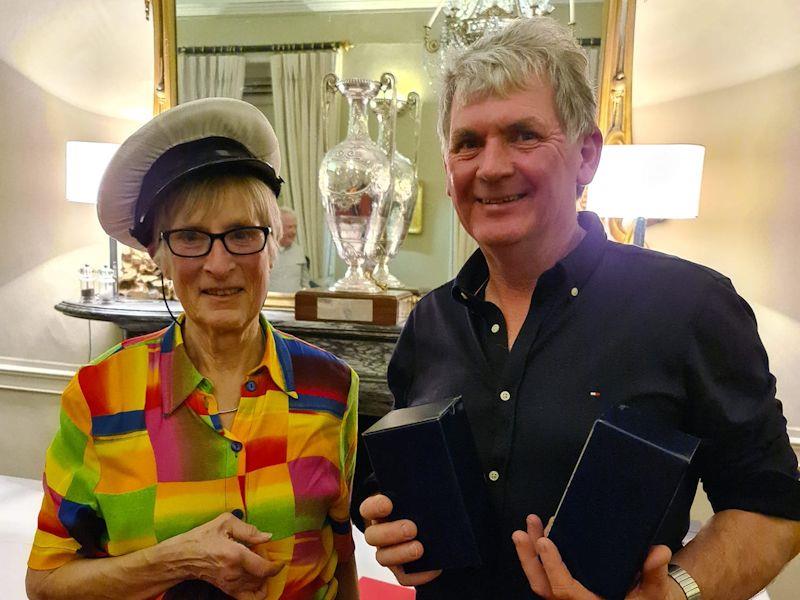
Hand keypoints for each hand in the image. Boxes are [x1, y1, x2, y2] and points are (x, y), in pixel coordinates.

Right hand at [165, 513, 284, 599]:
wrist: (183, 557)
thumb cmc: (202, 537)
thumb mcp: (225, 523)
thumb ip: (248, 529)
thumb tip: (267, 536)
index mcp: (236, 555)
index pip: (264, 568)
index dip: (276, 566)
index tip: (280, 560)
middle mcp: (235, 572)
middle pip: (262, 576)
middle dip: (267, 564)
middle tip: (260, 552)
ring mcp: (230, 584)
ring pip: (257, 586)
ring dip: (262, 576)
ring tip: (256, 563)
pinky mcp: (227, 590)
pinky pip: (248, 598)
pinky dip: (257, 593)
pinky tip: (257, 582)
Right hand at [360, 494, 441, 586]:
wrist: (439, 532)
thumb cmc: (424, 509)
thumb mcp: (419, 500)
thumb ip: (418, 497)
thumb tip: (430, 492)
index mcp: (379, 513)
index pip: (368, 508)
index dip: (374, 507)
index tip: (388, 504)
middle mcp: (379, 534)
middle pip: (372, 536)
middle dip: (390, 533)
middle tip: (411, 528)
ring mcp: (387, 554)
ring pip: (383, 558)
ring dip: (401, 553)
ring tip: (419, 548)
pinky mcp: (401, 572)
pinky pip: (404, 577)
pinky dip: (418, 574)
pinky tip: (432, 568)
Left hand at [512, 514, 675, 598]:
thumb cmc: (647, 599)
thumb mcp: (654, 590)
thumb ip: (654, 572)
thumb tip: (658, 551)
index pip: (564, 591)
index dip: (553, 567)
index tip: (545, 542)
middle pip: (542, 586)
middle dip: (529, 558)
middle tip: (522, 533)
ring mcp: (567, 594)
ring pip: (540, 578)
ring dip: (530, 551)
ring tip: (529, 524)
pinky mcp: (565, 586)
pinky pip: (546, 573)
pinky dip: (539, 553)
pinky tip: (538, 532)